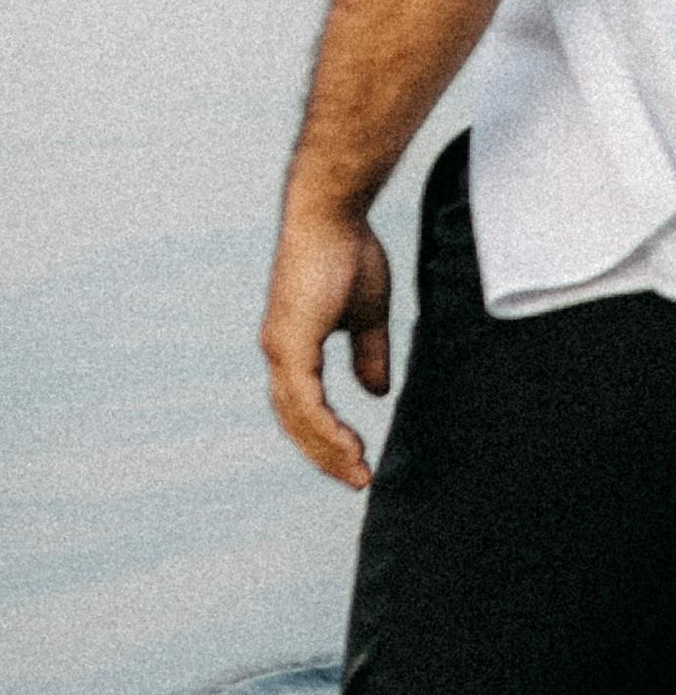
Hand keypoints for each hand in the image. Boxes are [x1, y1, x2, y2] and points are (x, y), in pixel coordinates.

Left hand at [262, 194, 392, 489]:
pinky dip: (324, 427)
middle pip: (296, 421)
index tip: (356, 459)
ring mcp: (281, 349)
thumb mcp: (367, 314)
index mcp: (293, 346)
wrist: (331, 215)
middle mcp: (279, 352)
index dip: (327, 436)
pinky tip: (348, 446)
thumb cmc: (348, 252)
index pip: (304, 406)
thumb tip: (376, 391)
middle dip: (326, 455)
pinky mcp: (290, 342)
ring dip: (328, 449)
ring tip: (358, 471)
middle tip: (357, 479)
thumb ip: (368, 354)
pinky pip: (305, 400)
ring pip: (299, 418)